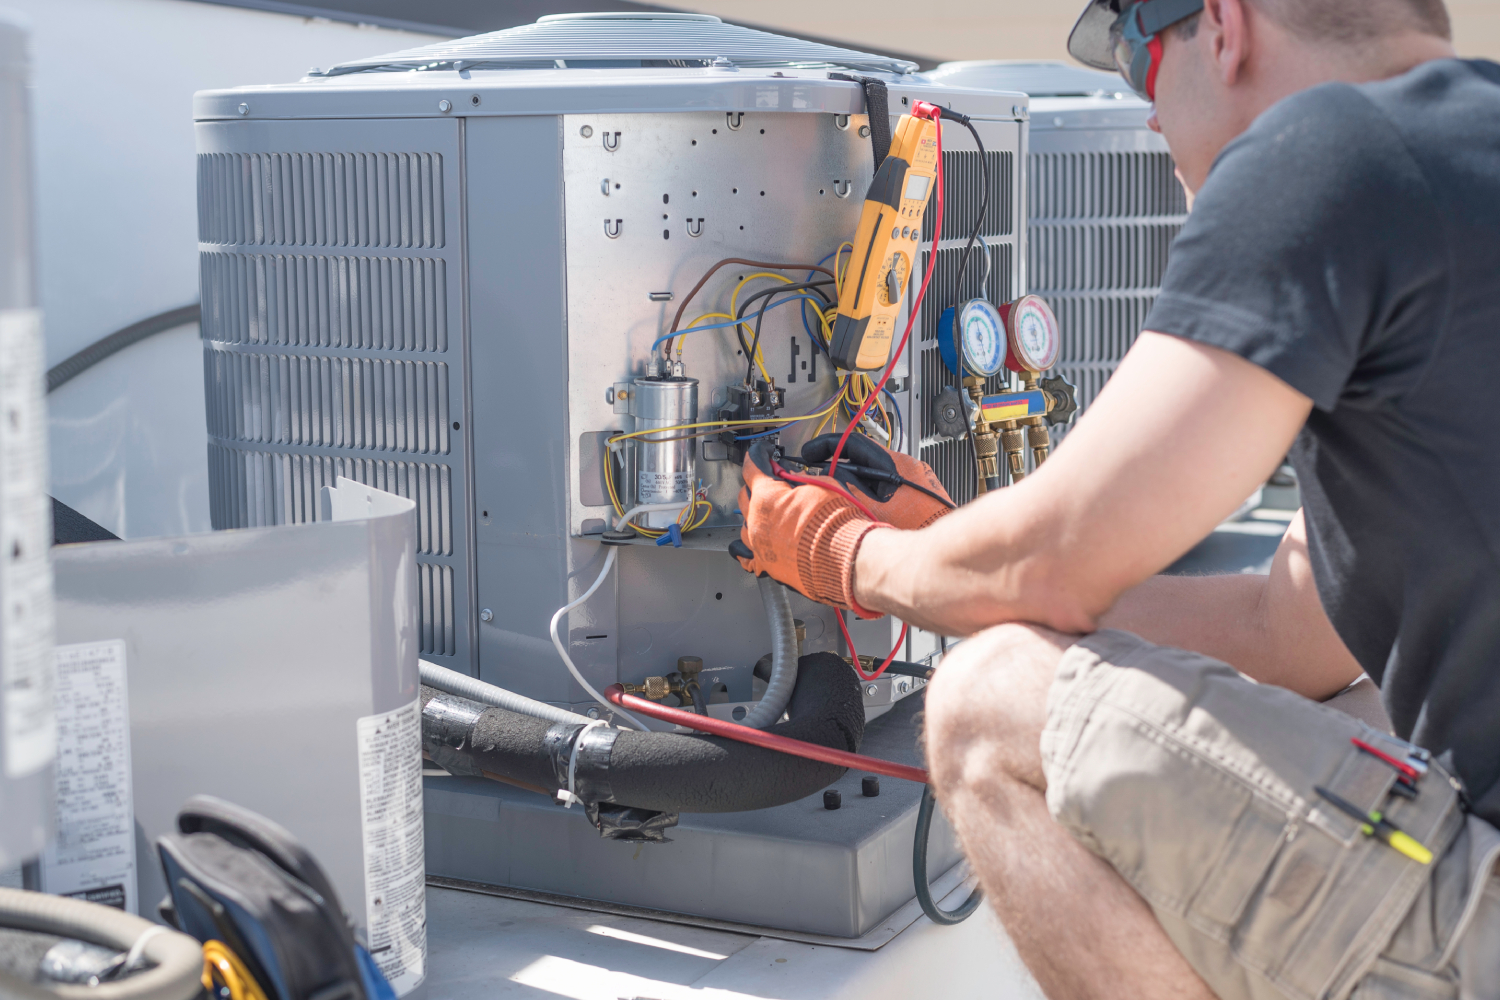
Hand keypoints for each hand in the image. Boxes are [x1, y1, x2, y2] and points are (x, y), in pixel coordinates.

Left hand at [728, 439, 887, 615]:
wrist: (846, 556)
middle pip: (745, 496)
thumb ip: (800, 479)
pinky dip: (748, 549)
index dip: (759, 456)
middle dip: (756, 486)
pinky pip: (748, 557)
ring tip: (768, 513)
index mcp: (767, 496)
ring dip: (754, 516)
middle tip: (772, 483)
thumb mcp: (821, 485)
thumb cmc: (836, 522)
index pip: (753, 467)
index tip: (763, 454)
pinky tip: (751, 545)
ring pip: (745, 525)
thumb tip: (793, 478)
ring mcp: (760, 545)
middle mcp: (757, 521)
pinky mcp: (768, 565)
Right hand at [799, 434, 953, 529]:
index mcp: (894, 464)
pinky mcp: (920, 496)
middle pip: (864, 458)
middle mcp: (908, 467)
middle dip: (838, 467)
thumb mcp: (866, 508)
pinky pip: (888, 488)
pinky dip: (870, 494)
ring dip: (854, 483)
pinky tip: (862, 511)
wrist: (940, 556)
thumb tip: (824, 476)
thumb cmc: (912, 532)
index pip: (853, 442)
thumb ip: (844, 488)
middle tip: (818, 477)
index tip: (809, 453)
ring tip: (839, 499)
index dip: (826, 446)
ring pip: (875, 475)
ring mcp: (917, 481)